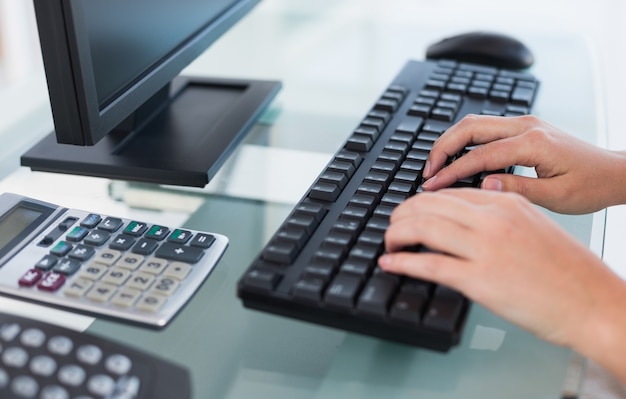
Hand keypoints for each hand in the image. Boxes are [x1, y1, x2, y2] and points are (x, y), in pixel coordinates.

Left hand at [379, 189, 625, 350]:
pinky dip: (402, 262)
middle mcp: (493, 220)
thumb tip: (467, 220)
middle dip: (401, 214)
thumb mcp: (534, 227)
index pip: (449, 193)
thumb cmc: (569, 271)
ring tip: (388, 243)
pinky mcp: (480, 280)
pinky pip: (429, 265)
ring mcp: (485, 249)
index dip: (420, 202)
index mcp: (506, 203)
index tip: (409, 212)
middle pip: (429, 205)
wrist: (594, 302)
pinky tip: (390, 263)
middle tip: (392, 226)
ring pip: (422, 228)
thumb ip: (500, 217)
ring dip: (395, 234)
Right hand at [421, 114, 625, 213]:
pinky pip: (485, 128)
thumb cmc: (591, 186)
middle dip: (442, 147)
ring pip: (474, 123)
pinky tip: (457, 158)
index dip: (451, 171)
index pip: (479, 155)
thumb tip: (482, 184)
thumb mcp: (556, 196)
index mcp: (533, 143)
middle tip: (427, 171)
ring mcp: (525, 123)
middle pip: (469, 127)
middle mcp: (527, 126)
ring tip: (436, 165)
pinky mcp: (524, 128)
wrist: (614, 172)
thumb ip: (516, 188)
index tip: (432, 185)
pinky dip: (465, 141)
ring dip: (451, 141)